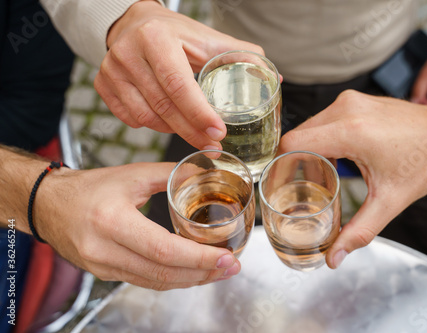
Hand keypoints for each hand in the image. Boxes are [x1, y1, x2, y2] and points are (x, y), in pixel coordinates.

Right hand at [35, 162, 239, 289]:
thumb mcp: (130, 175)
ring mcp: (102, 267)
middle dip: (203, 273)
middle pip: (163, 272)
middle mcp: (104, 250)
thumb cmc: (88, 188)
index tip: (226, 257)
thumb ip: (170, 174)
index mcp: (111, 221)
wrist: (48, 205)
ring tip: (218, 272)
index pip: (163, 249)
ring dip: (191, 280)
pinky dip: (172, 279)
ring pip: (155, 282)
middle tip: (231, 266)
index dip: (198, 258)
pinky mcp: (104, 274)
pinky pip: (144, 281)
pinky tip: (192, 273)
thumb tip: (206, 171)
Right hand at [95, 0, 263, 149]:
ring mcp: (111, 71)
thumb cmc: (174, 33)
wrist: (133, 24)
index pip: (179, 85)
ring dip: (172, 130)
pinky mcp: (102, 85)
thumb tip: (276, 77)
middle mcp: (128, 53)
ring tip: (192, 131)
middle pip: (164, 106)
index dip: (199, 113)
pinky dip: (152, 126)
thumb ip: (239, 55)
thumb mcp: (206, 38)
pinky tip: (167, 121)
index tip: (219, 132)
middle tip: (212, 146)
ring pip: (146, 117)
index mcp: (156, 38)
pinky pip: (130, 119)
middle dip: (192, 132)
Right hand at [279, 91, 426, 268]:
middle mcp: (346, 110)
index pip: (293, 143)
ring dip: (308, 150)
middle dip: (294, 161)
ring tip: (319, 175)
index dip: (280, 165)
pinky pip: (323, 120)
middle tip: (301, 187)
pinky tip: (334, 158)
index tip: (280, 183)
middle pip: (297, 135)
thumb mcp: (390, 200)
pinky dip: (322, 139)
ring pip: (309, 127)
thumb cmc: (424, 161)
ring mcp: (350, 101)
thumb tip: (334, 257)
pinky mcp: (354, 100)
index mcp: (351, 131)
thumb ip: (359, 231)